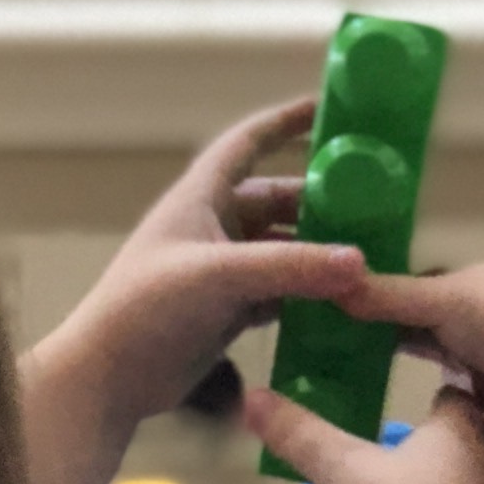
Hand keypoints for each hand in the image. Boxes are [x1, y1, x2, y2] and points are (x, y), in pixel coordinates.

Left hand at [59, 98, 368, 423]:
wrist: (109, 376)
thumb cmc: (149, 307)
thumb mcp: (220, 276)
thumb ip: (290, 266)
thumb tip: (360, 263)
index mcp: (200, 197)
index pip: (247, 143)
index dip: (284, 121)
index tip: (328, 107)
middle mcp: (213, 227)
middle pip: (277, 200)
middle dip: (321, 202)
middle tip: (375, 207)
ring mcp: (222, 270)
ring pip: (282, 249)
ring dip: (319, 252)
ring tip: (371, 256)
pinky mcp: (228, 310)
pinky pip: (280, 291)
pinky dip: (309, 294)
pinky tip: (345, 301)